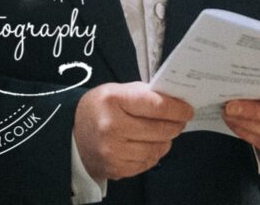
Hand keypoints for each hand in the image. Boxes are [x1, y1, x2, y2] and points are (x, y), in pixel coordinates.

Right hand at [73, 82, 192, 181]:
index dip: (178, 109)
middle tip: (180, 121)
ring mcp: (112, 151)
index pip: (156, 105)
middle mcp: (111, 127)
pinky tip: (151, 145)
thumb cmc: (99, 108)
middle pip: (160, 129)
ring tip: (165, 132)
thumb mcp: (118, 90)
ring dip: (166, 140)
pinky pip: (147, 163)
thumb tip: (175, 99)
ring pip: (157, 148)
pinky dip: (154, 154)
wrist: (71, 134)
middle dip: (176, 125)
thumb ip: (145, 93)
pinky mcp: (115, 168)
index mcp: (113, 101)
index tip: (188, 110)